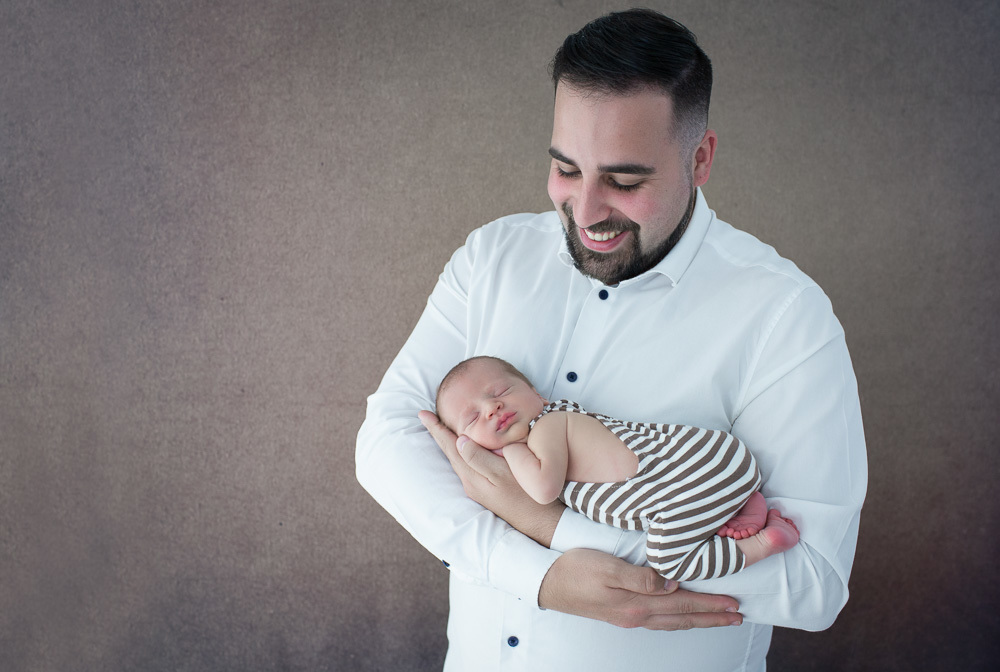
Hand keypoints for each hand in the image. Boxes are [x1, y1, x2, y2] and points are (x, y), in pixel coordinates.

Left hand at [419, 410, 563, 545]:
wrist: (541, 524)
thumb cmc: (527, 496)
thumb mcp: (503, 474)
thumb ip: (480, 458)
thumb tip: (460, 440)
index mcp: (472, 476)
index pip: (450, 447)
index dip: (437, 429)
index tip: (423, 414)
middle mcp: (471, 483)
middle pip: (451, 453)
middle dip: (439, 434)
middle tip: (427, 417)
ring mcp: (479, 489)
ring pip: (459, 460)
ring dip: (450, 443)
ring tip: (441, 429)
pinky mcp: (487, 491)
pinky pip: (469, 466)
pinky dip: (463, 452)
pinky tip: (466, 449)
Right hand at [539, 548, 742, 629]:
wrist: (546, 583)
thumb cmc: (574, 570)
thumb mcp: (606, 567)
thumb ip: (640, 577)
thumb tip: (672, 582)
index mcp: (636, 604)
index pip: (682, 604)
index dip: (710, 605)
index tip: (734, 604)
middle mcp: (636, 615)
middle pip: (682, 618)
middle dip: (711, 617)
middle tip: (737, 617)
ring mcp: (628, 617)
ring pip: (671, 621)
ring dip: (698, 620)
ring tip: (718, 618)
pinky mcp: (620, 613)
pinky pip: (659, 619)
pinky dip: (677, 619)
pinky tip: (680, 615)